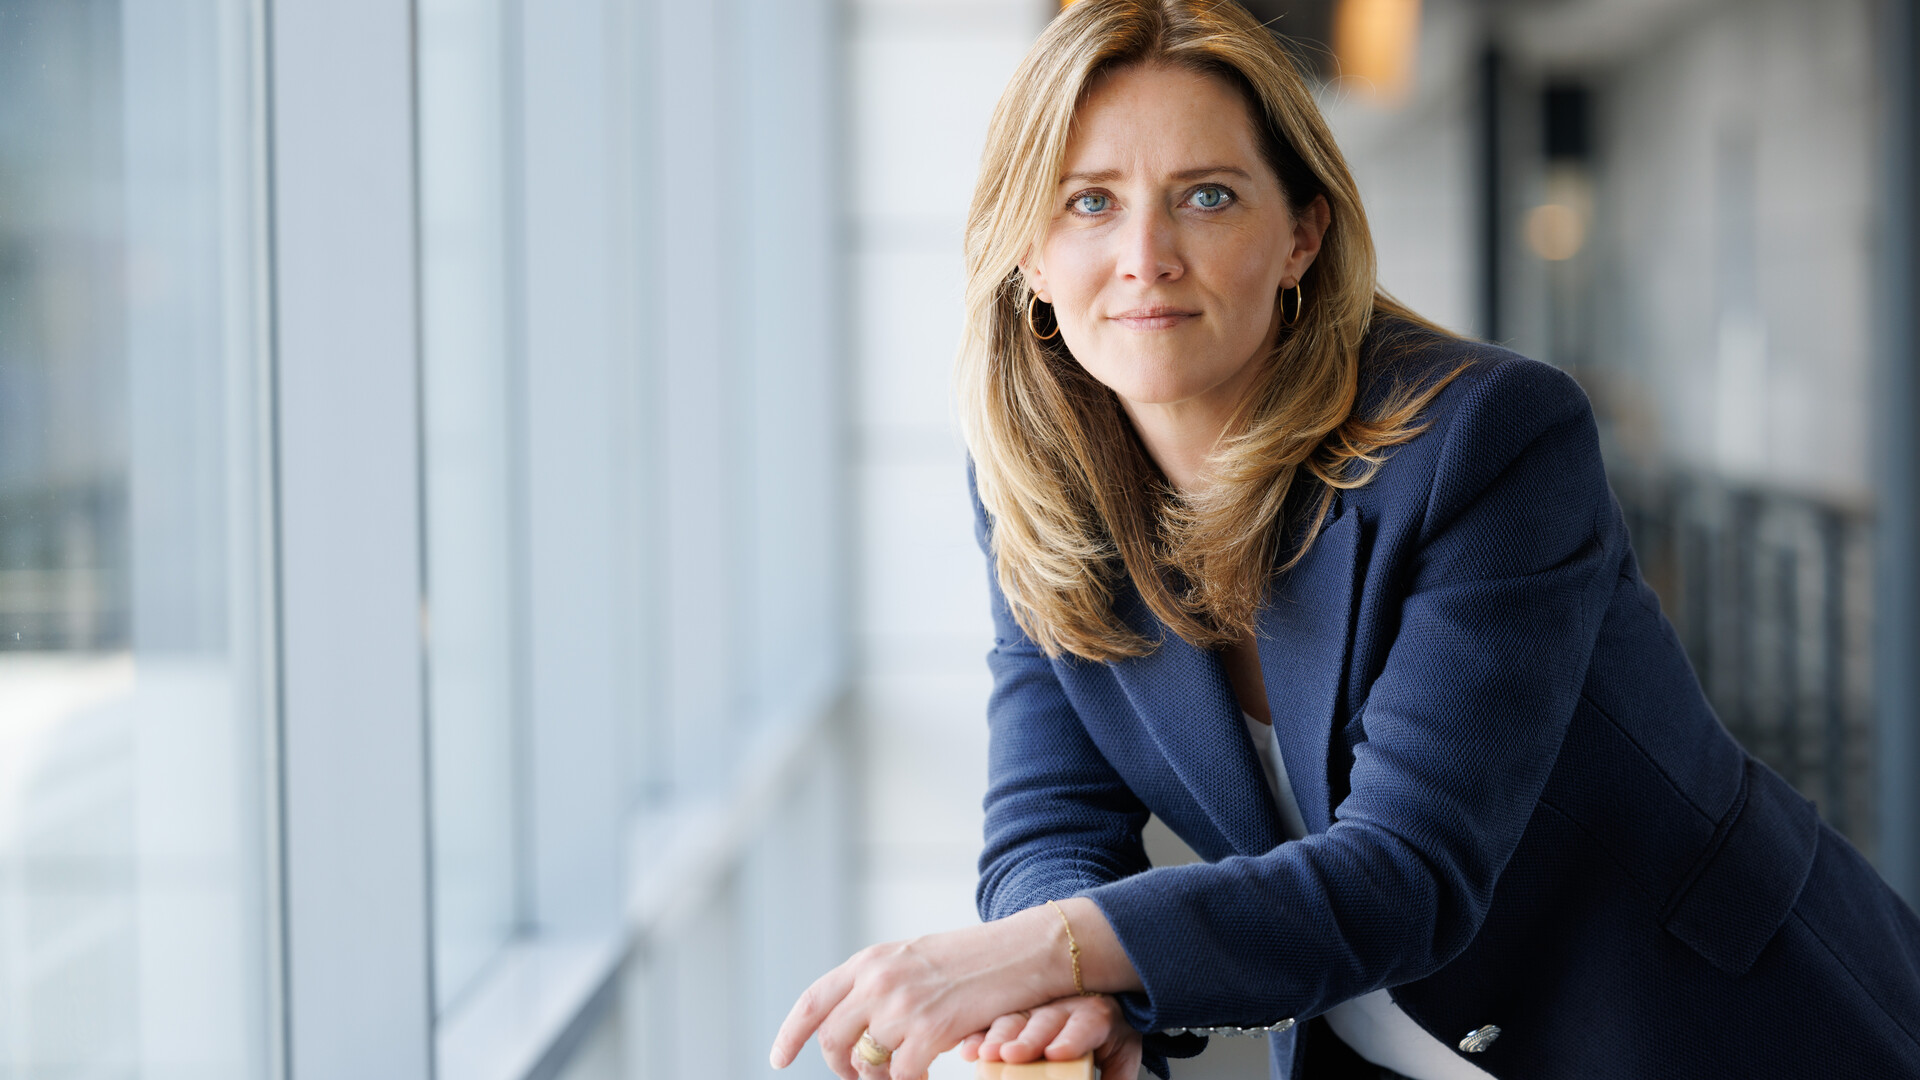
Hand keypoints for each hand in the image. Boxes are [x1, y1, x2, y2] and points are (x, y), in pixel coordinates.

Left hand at [768, 908, 1069, 1079]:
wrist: (1025, 950)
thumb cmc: (976, 958)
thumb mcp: (916, 958)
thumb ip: (882, 983)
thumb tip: (859, 1023)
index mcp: (871, 961)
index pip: (813, 1002)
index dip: (790, 1035)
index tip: (779, 1059)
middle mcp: (878, 981)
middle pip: (832, 1040)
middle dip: (842, 1067)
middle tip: (861, 1078)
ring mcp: (902, 1006)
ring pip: (867, 1062)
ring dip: (879, 1078)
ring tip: (901, 1074)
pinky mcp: (930, 1030)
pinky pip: (900, 1075)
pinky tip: (923, 1077)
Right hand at [957, 995, 1140, 1077]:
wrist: (1099, 997)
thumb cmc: (1108, 1031)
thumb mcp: (1123, 1053)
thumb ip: (1118, 1077)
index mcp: (1094, 1015)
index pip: (1085, 1025)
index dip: (1070, 1039)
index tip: (1056, 1053)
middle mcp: (1061, 1007)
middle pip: (1044, 1021)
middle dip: (1026, 1039)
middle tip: (1012, 1055)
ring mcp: (1033, 1006)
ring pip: (1014, 1018)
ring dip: (997, 1036)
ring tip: (986, 1053)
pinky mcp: (1011, 1012)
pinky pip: (990, 1022)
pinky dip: (977, 1036)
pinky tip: (969, 1049)